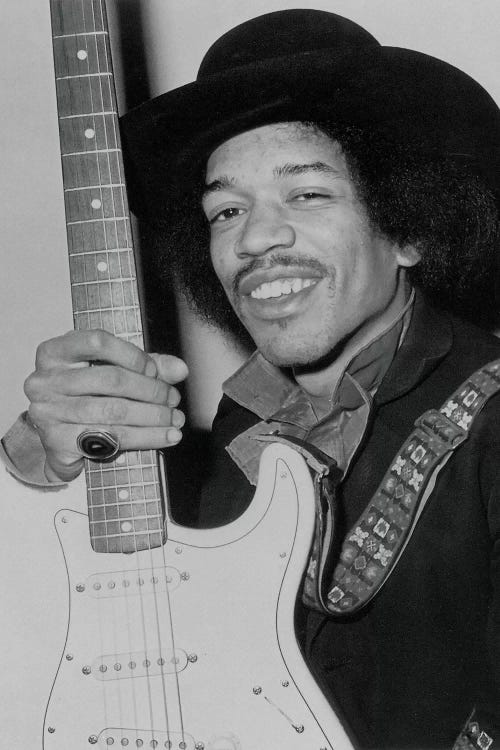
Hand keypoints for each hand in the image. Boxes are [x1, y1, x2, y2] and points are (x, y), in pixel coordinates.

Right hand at [23, 330, 187, 481]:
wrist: (57, 441)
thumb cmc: (84, 399)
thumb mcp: (110, 373)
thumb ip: (145, 367)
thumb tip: (179, 369)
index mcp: (54, 353)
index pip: (97, 342)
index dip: (133, 355)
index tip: (154, 370)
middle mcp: (45, 380)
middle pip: (110, 379)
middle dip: (151, 390)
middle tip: (172, 399)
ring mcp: (47, 412)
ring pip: (114, 411)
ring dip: (153, 416)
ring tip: (174, 419)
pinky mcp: (58, 441)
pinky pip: (111, 438)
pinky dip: (146, 437)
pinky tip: (165, 436)